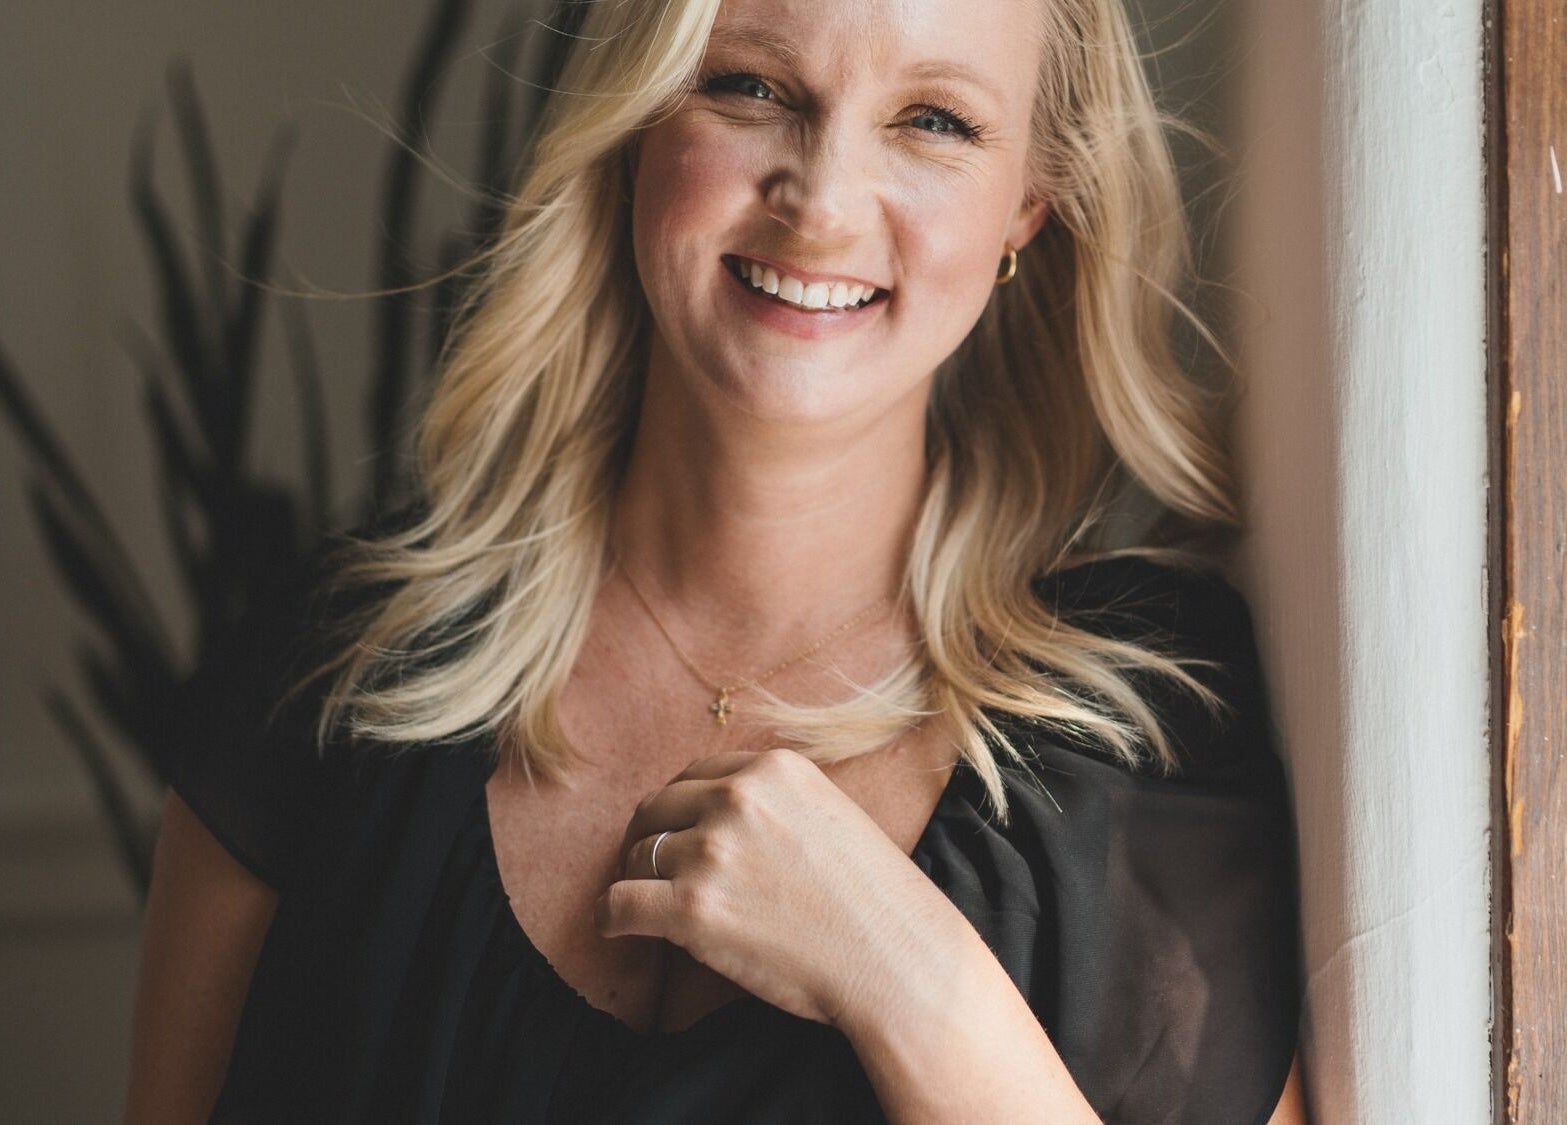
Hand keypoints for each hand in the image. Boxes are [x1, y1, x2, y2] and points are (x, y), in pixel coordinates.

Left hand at [594, 748, 960, 1028]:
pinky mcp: (694, 907)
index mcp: (773, 769)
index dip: (681, 810)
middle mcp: (738, 798)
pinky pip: (620, 904)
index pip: (696, 777)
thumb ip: (775, 803)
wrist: (898, 961)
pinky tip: (617, 929)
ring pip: (638, 856)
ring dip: (637, 881)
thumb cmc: (876, 901)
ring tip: (642, 907)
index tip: (677, 836)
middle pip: (657, 809)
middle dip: (649, 839)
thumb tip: (718, 812)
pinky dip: (610, 918)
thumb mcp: (831, 814)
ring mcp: (713, 851)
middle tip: (649, 871)